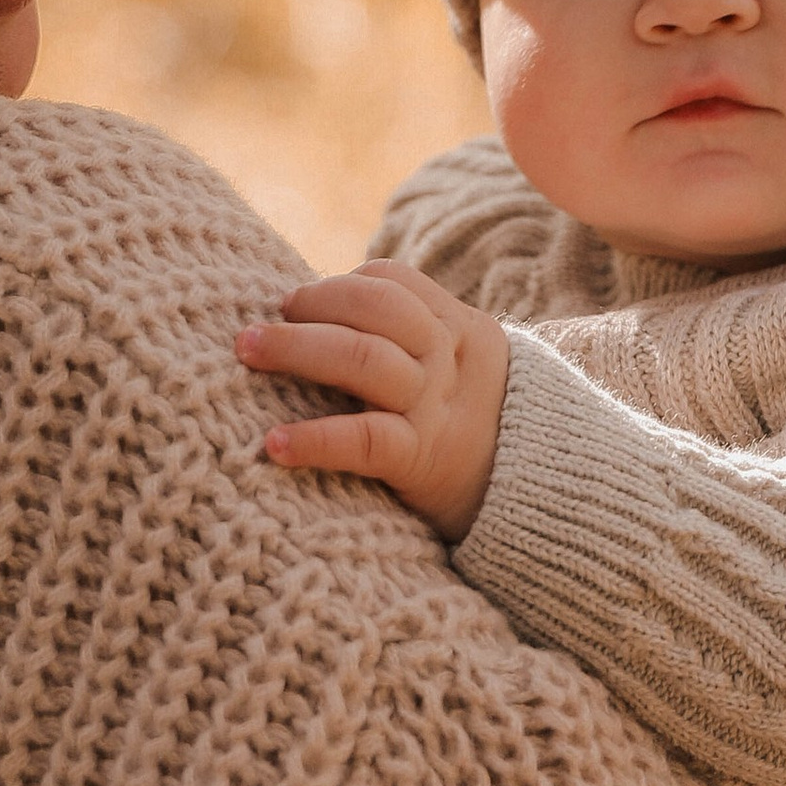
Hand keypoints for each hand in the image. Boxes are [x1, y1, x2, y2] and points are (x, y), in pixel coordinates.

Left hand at [237, 262, 509, 546]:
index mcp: (460, 328)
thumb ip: (411, 343)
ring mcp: (436, 408)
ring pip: (364, 359)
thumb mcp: (460, 372)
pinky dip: (315, 438)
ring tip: (248, 353)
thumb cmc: (471, 434)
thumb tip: (315, 318)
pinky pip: (365, 440)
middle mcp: (449, 360)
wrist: (538, 503)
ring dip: (296, 350)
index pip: (393, 282)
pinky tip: (275, 443)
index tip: (297, 305)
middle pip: (375, 309)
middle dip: (309, 306)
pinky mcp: (422, 460)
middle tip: (256, 327)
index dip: (339, 286)